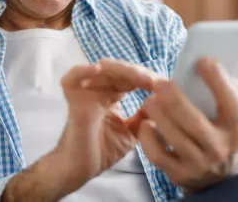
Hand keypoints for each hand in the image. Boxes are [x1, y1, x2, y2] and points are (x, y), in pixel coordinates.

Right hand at [53, 59, 160, 193]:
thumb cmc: (102, 150)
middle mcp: (98, 89)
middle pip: (118, 70)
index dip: (147, 79)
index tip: (165, 86)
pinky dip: (83, 70)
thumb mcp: (132, 132)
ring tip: (139, 77)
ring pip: (101, 69)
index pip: (130, 78)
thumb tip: (164, 104)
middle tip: (154, 81)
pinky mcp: (73, 98)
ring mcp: (85, 92)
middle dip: (138, 73)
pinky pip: (73, 78)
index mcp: (111, 95)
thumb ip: (144, 118)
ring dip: (121, 70)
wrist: (81, 169)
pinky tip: (98, 69)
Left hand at [135, 58, 237, 192]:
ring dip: (158, 115)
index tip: (202, 61)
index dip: (218, 80)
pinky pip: (158, 155)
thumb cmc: (223, 132)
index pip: (232, 103)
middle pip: (195, 123)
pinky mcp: (179, 173)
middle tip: (160, 83)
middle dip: (175, 100)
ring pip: (174, 138)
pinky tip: (145, 124)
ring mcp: (199, 163)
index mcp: (236, 127)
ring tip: (150, 100)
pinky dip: (147, 138)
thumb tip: (221, 68)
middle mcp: (219, 147)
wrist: (217, 177)